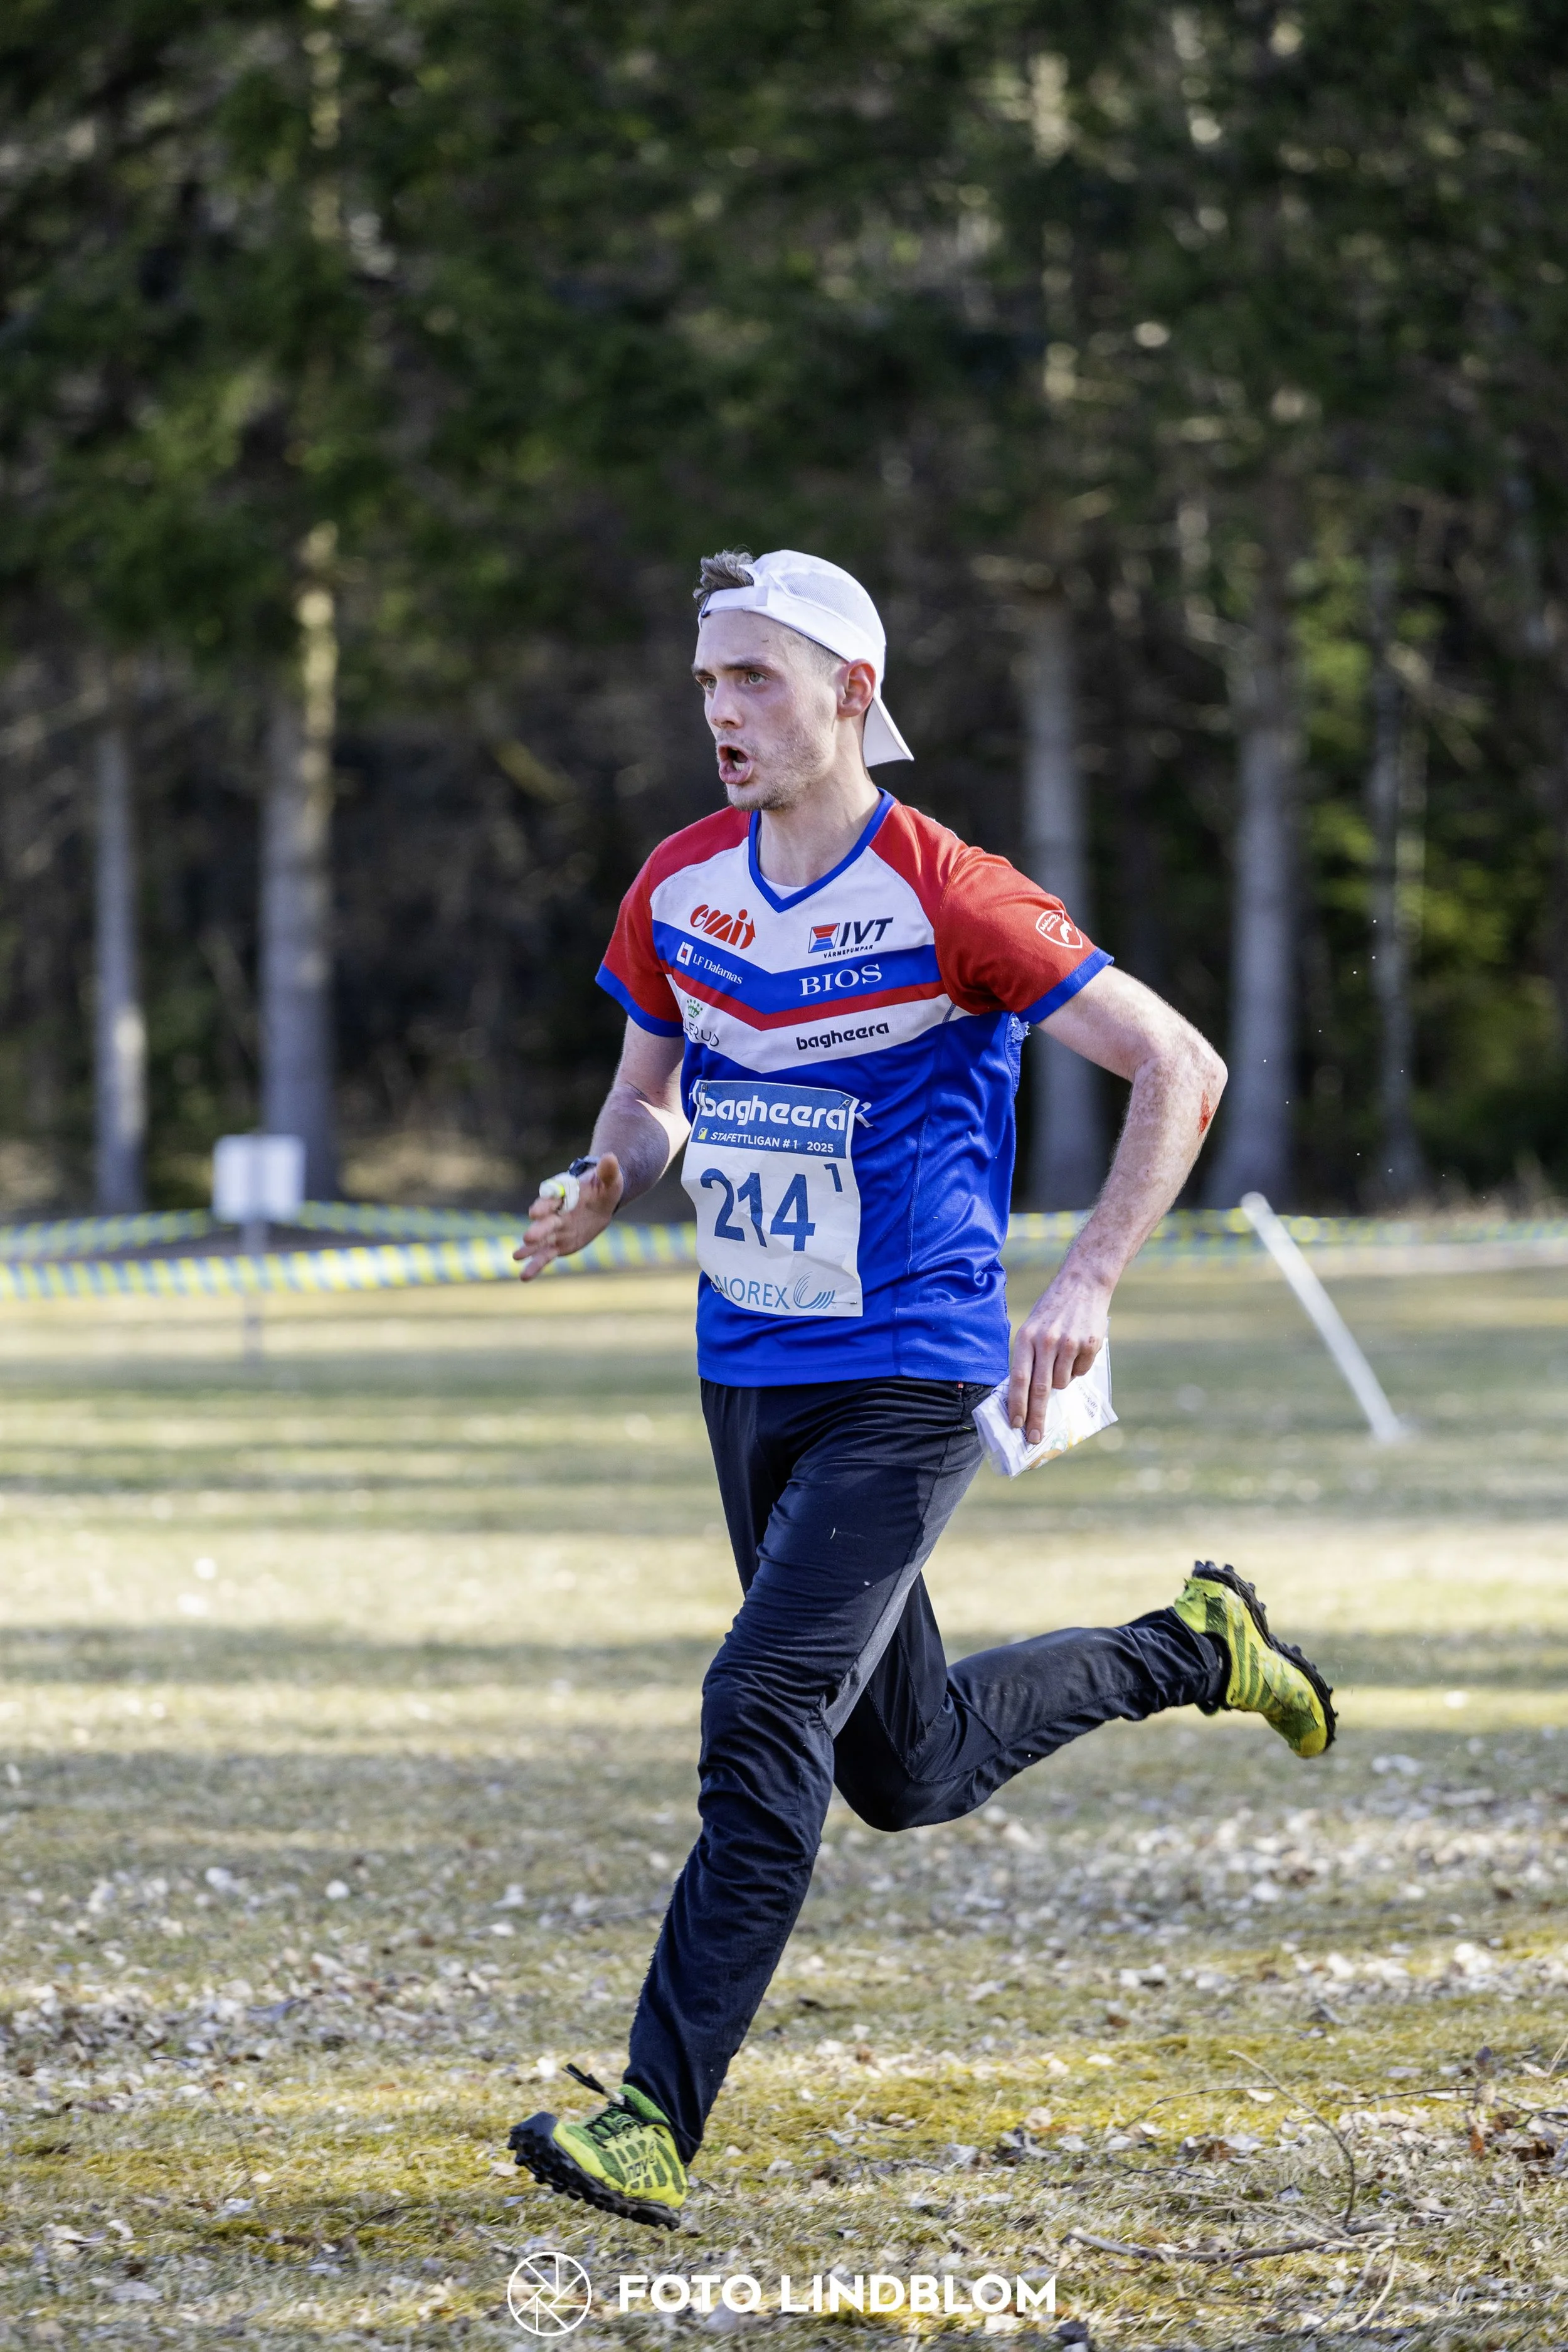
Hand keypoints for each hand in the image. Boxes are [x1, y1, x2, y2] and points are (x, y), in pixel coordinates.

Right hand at [513, 1152, 623, 1280]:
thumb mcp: (609, 1180)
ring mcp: (554, 1230)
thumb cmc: (603, 1188)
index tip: (536, 1212)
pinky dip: (535, 1266)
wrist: (601, 1203)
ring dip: (530, 1248)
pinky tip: (524, 1277)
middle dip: (538, 1228)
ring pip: (541, 1240)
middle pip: (544, 1221)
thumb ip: (608, 1171)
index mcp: (562, 1194)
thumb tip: (611, 1157)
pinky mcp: (557, 1245)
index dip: (544, 1205)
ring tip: (517, 1256)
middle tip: (529, 1237)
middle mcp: (554, 1213)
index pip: (550, 1199)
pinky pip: (545, 1256)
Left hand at [1007, 1267, 1110, 1443]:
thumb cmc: (1052, 1311)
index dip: (1016, 1405)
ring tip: (1062, 1360)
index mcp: (1026, 1338)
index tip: (1015, 1426)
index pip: (1018, 1379)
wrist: (1083, 1283)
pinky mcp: (1090, 1344)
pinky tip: (1078, 1350)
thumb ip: (1028, 1359)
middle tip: (1034, 1437)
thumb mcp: (1032, 1329)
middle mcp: (1046, 1342)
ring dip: (1061, 1381)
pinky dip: (1079, 1369)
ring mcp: (1069, 1343)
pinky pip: (1081, 1372)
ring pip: (1062, 1383)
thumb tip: (1024, 1397)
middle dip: (1036, 1417)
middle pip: (1040, 1390)